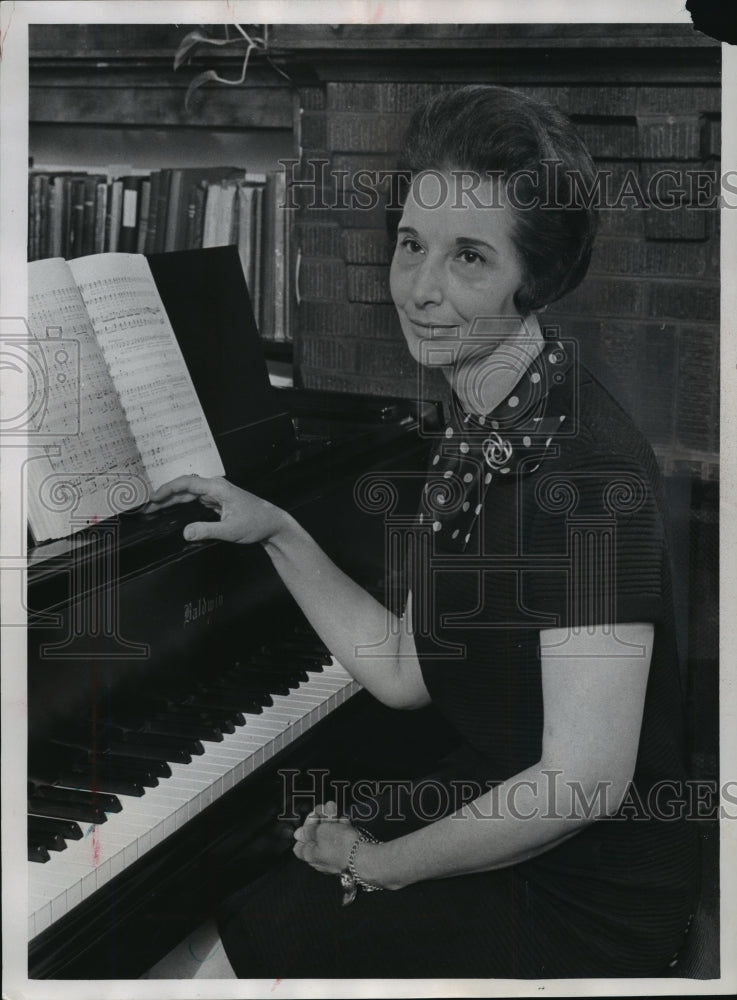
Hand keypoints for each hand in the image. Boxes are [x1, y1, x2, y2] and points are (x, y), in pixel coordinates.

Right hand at [148, 475, 287, 545]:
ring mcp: (216, 493)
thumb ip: (207, 530)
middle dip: (164, 495)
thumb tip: (185, 532)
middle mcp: (215, 487)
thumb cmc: (257, 523)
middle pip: (184, 488)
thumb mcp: (231, 530)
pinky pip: (194, 499)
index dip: (168, 489)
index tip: (153, 498)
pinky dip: (181, 503)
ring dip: (171, 500)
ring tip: (154, 508)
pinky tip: (172, 508)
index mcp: (217, 487)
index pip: (187, 484)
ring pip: (188, 493)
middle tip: (147, 507)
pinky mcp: (217, 501)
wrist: (272, 524)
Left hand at [291, 800, 359, 874]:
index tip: (312, 817)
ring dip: (330, 820)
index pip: (299, 842)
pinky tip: (343, 820)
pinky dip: (341, 829)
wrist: (364, 857)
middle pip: (316, 836)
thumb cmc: (341, 847)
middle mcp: (320, 859)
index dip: (305, 827)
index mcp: (310, 854)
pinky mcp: (347, 856)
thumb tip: (299, 833)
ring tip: (333, 808)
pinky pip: (341, 841)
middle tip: (323, 808)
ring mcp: (334, 858)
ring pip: (329, 836)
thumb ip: (309, 830)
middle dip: (320, 819)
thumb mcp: (320, 831)